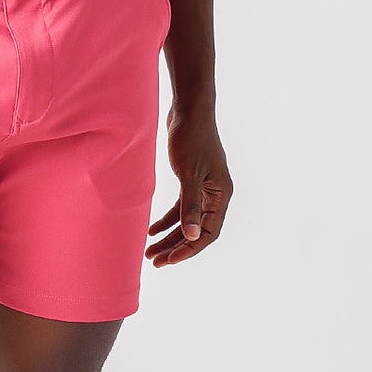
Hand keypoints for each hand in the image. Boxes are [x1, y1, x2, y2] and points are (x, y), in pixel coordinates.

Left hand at [146, 103, 231, 266]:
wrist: (188, 109)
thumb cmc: (191, 138)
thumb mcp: (189, 174)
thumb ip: (190, 206)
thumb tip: (193, 237)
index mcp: (221, 195)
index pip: (208, 233)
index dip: (189, 249)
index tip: (169, 260)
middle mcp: (216, 194)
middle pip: (196, 231)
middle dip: (175, 247)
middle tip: (154, 261)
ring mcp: (204, 188)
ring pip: (187, 221)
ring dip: (169, 237)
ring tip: (149, 251)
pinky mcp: (191, 180)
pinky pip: (180, 207)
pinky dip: (167, 219)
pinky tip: (151, 229)